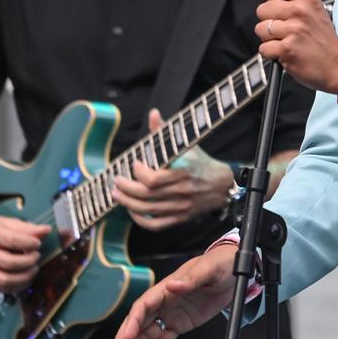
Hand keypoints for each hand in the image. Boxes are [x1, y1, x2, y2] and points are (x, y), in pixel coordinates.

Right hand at [0, 208, 49, 292]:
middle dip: (28, 262)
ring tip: (33, 269)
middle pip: (8, 263)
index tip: (38, 244)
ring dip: (24, 277)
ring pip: (5, 279)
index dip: (28, 243)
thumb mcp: (5, 222)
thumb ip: (25, 227)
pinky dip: (17, 286)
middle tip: (36, 256)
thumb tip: (46, 231)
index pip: (11, 240)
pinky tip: (25, 278)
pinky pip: (1, 287)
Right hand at [108, 245, 238, 338]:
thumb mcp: (209, 269)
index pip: (143, 306)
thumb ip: (191, 278)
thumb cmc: (219, 264)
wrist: (234, 272)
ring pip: (146, 335)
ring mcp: (170, 314)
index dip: (133, 322)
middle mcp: (164, 302)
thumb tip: (172, 286)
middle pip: (138, 322)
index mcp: (166, 287)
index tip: (127, 337)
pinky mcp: (180, 325)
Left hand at [112, 110, 236, 229]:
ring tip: (117, 195)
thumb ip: (165, 131)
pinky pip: (156, 224)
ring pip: (148, 210)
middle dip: (126, 189)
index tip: (134, 164)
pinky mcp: (180, 217)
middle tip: (116, 182)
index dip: (139, 172)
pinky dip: (141, 220)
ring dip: (128, 203)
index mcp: (183, 172)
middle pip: (146, 195)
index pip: (153, 179)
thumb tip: (153, 114)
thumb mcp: (186, 145)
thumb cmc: (200, 162)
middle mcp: (182, 191)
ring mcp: (181, 207)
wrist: (221, 185)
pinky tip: (132, 211)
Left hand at [256, 0, 337, 94]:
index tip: (278, 3)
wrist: (337, 66)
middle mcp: (300, 11)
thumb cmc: (323, 39)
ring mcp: (293, 30)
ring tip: (286, 41)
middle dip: (270, 21)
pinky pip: (264, 48)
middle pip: (263, 9)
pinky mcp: (286, 49)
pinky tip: (285, 52)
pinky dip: (272, 53)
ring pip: (261, 29)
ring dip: (270, 39)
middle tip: (287, 29)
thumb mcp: (312, 8)